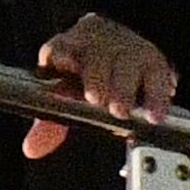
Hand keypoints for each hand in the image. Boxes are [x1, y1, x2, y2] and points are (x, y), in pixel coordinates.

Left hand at [21, 13, 179, 158]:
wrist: (125, 42)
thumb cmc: (90, 73)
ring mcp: (126, 51)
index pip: (62, 49)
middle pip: (97, 56)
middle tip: (97, 99)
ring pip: (127, 62)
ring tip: (121, 110)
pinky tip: (154, 113)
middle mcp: (98, 47)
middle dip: (97, 77)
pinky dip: (156, 96)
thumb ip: (49, 123)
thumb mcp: (65, 92)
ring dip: (124, 87)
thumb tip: (32, 148)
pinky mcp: (153, 60)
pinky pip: (157, 75)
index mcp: (70, 50)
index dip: (63, 56)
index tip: (65, 66)